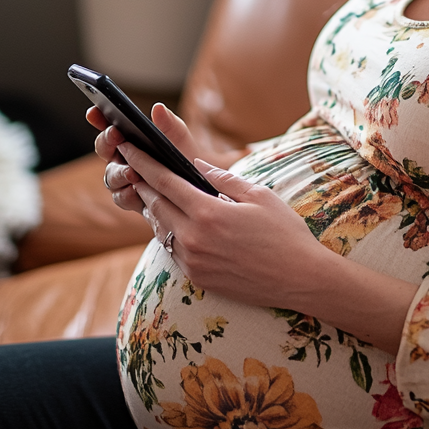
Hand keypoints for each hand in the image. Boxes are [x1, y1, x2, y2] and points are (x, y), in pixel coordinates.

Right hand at [89, 102, 203, 213]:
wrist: (198, 188)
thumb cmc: (185, 158)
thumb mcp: (180, 139)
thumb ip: (169, 124)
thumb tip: (158, 108)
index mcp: (130, 139)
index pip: (110, 127)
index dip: (98, 118)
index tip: (94, 111)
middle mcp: (122, 158)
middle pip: (103, 149)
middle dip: (107, 141)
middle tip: (116, 135)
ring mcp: (124, 180)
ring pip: (110, 176)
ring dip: (118, 172)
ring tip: (132, 171)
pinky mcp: (133, 199)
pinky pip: (121, 197)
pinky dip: (127, 193)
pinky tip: (135, 191)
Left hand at [91, 104, 416, 353]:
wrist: (300, 279)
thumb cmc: (284, 233)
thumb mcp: (258, 195)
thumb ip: (223, 179)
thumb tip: (196, 165)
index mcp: (209, 213)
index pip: (165, 182)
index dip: (144, 163)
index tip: (129, 149)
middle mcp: (194, 239)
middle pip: (155, 204)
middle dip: (142, 182)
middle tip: (132, 165)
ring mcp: (193, 262)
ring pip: (160, 228)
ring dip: (152, 207)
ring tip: (148, 189)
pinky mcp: (196, 278)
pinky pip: (172, 249)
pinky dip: (167, 230)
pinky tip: (170, 220)